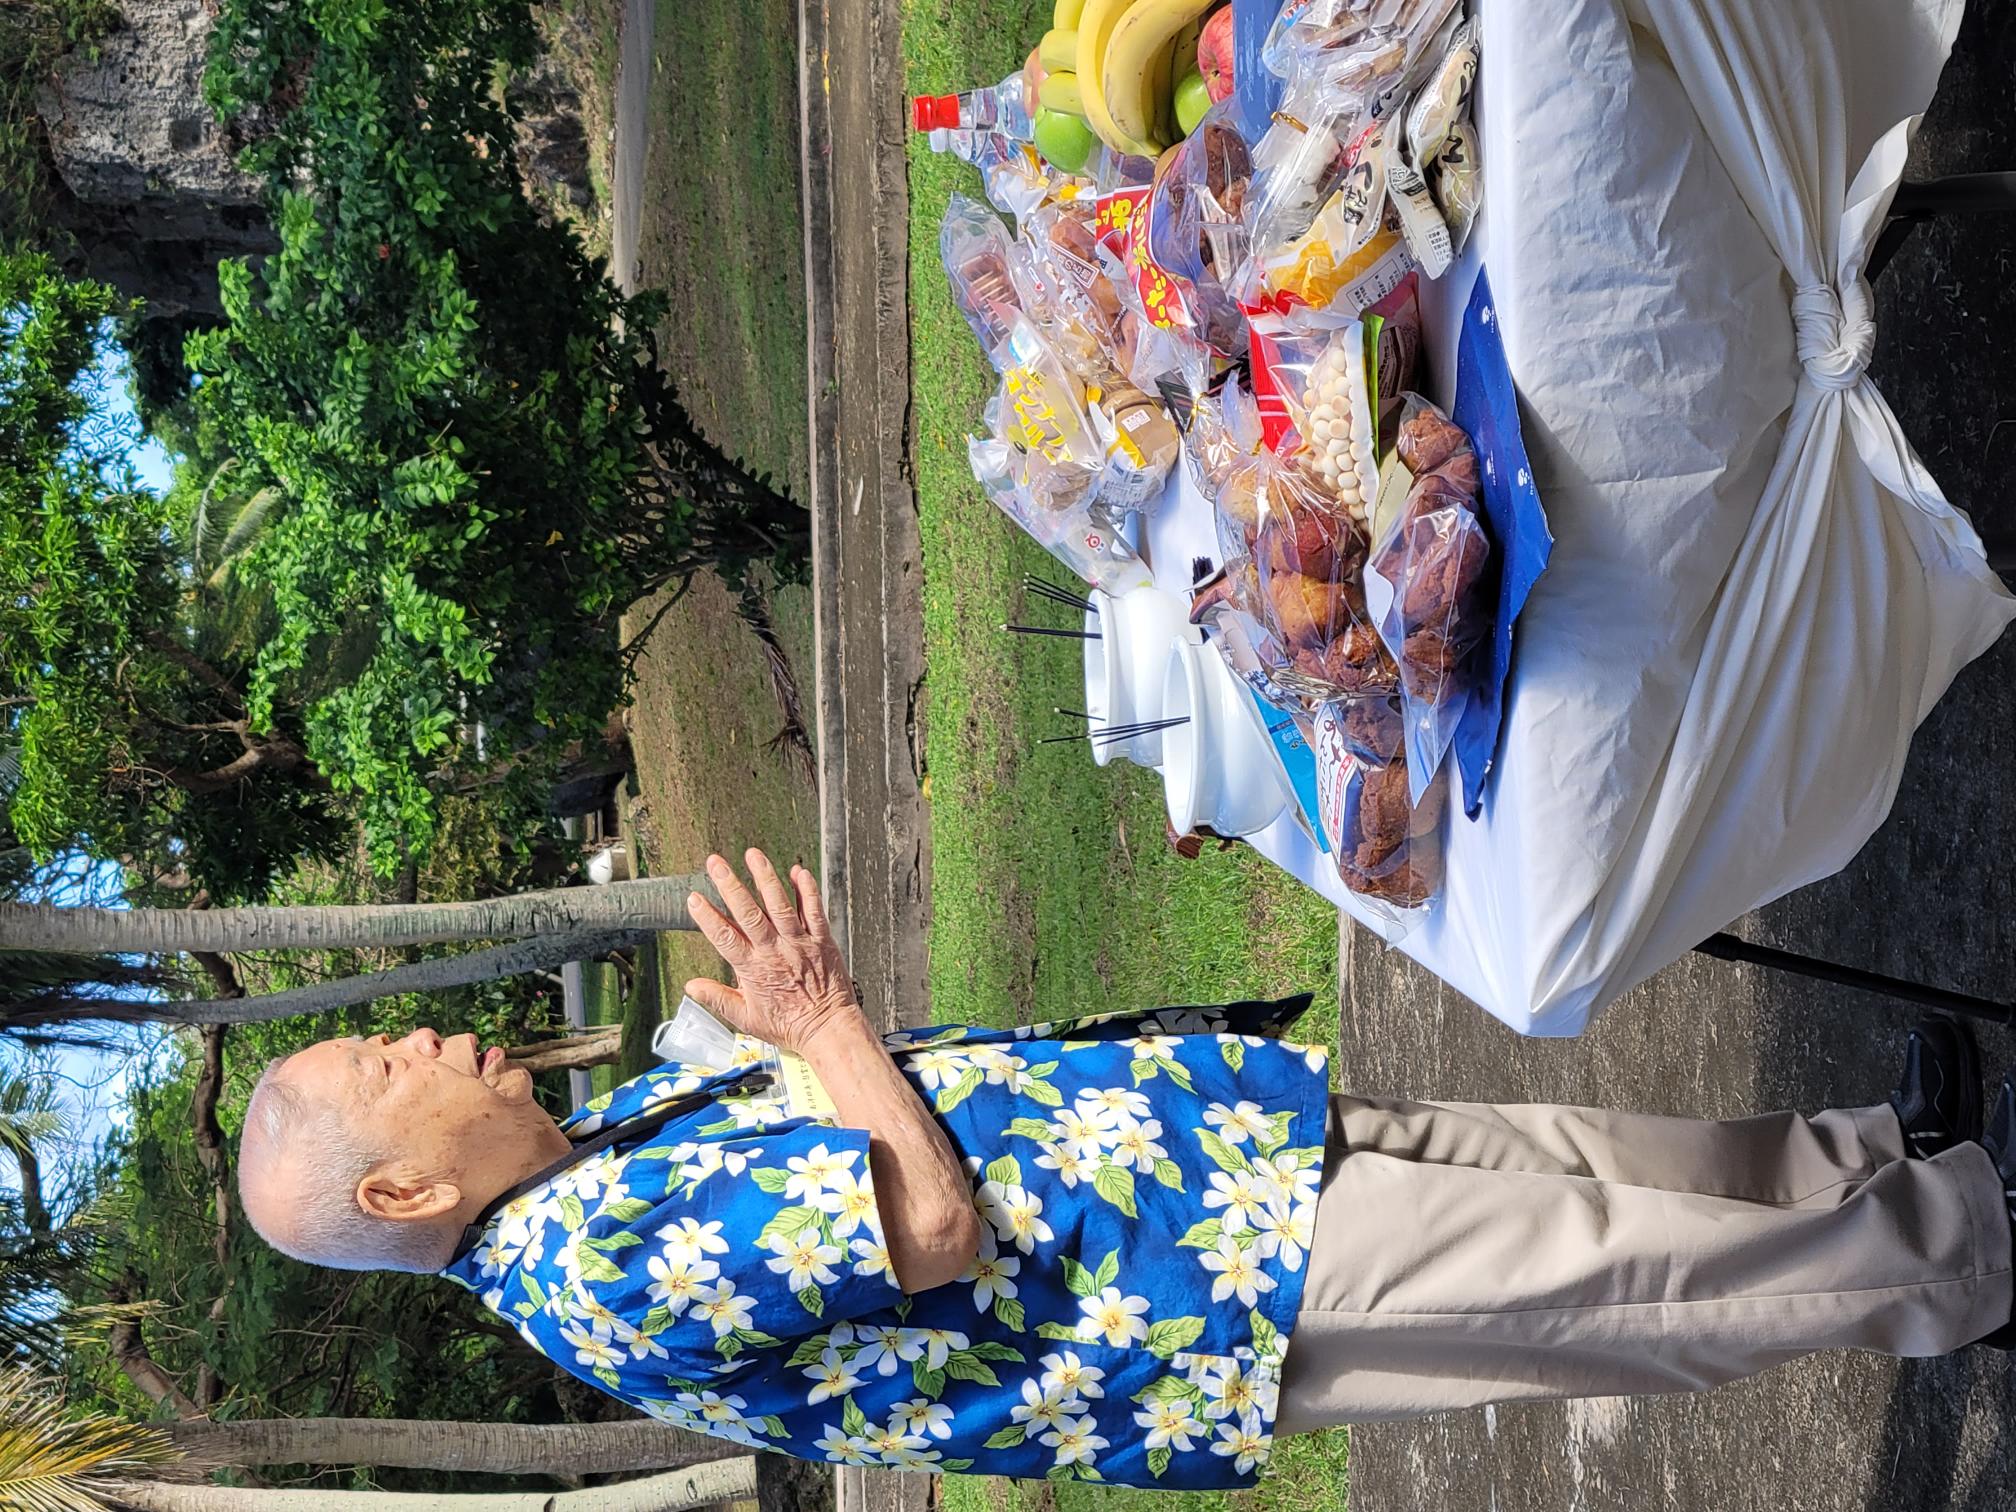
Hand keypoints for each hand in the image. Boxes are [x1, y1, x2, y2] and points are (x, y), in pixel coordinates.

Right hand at [685, 850, 862, 1052]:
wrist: (828, 1028)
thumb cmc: (789, 1025)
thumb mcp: (746, 1018)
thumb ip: (718, 998)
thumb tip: (690, 986)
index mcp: (753, 969)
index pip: (725, 937)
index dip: (708, 917)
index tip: (694, 898)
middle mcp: (775, 951)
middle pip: (748, 913)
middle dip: (730, 885)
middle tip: (715, 862)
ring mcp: (799, 943)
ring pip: (780, 905)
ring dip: (765, 878)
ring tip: (752, 855)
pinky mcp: (822, 939)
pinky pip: (814, 909)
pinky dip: (807, 889)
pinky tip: (797, 871)